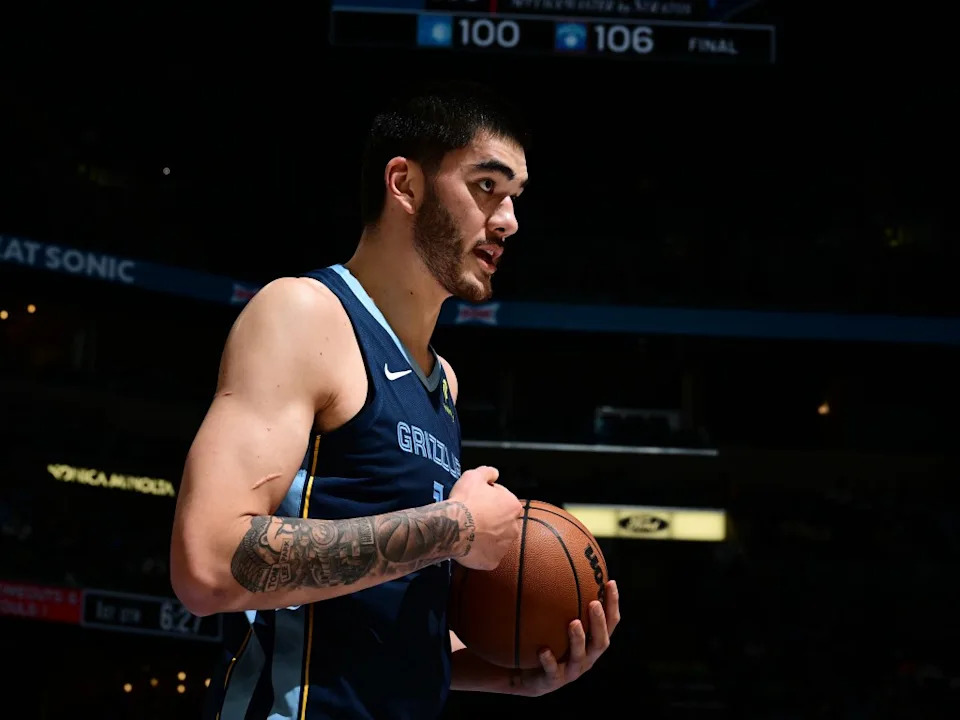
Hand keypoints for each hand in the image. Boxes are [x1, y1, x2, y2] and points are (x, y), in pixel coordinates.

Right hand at [448, 465, 522, 570]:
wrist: (452, 526)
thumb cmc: (464, 501)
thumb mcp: (474, 476)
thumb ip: (488, 472)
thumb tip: (494, 474)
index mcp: (513, 506)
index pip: (505, 502)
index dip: (490, 500)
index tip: (478, 501)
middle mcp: (514, 528)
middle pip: (503, 523)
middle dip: (491, 521)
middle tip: (473, 518)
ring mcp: (504, 547)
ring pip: (496, 541)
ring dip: (487, 537)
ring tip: (469, 532)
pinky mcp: (492, 562)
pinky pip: (487, 557)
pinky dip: (480, 553)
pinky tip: (469, 546)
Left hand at [517, 580, 620, 696]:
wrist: (525, 674)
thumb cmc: (544, 640)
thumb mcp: (553, 619)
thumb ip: (559, 597)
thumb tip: (556, 558)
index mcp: (591, 641)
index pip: (609, 622)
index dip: (613, 604)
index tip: (610, 582)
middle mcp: (586, 657)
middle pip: (601, 641)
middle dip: (599, 622)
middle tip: (593, 603)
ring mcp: (570, 671)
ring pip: (579, 657)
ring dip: (578, 639)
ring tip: (573, 623)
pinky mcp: (552, 682)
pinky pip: (551, 671)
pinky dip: (548, 660)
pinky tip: (542, 649)